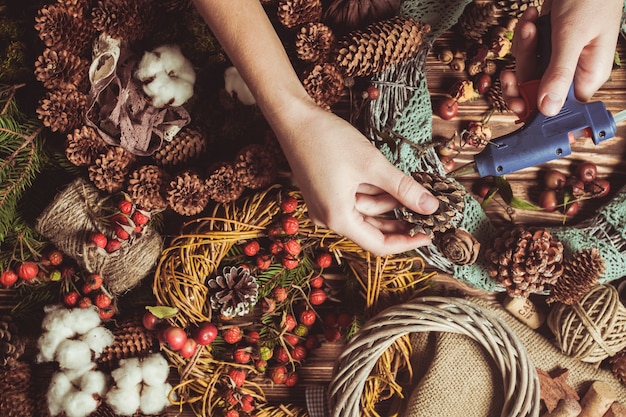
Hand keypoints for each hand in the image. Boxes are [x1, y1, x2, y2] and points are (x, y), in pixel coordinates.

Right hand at [275, 100, 439, 255]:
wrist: (294, 118)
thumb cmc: (327, 140)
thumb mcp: (372, 164)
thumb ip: (403, 189)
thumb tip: (432, 207)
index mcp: (338, 218)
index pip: (378, 245)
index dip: (407, 242)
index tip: (429, 235)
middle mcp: (328, 218)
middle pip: (372, 229)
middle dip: (400, 220)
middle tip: (428, 212)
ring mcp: (324, 206)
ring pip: (365, 212)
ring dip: (387, 202)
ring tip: (410, 187)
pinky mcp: (324, 193)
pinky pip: (354, 201)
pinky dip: (373, 193)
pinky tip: (388, 181)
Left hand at [501, 1, 621, 115]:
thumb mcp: (572, 36)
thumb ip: (559, 73)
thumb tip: (548, 109)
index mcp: (588, 76)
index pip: (560, 108)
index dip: (536, 109)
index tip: (516, 103)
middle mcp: (575, 71)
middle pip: (538, 91)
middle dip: (521, 77)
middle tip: (507, 77)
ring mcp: (562, 57)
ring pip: (529, 68)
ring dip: (524, 47)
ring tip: (530, 24)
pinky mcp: (551, 43)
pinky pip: (529, 50)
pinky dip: (526, 35)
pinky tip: (533, 16)